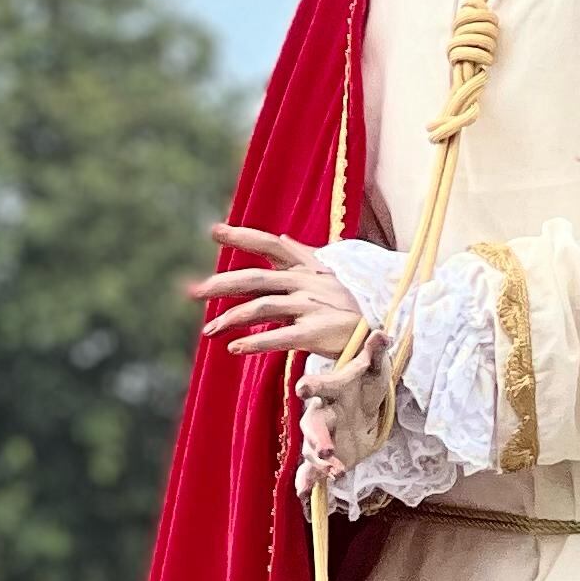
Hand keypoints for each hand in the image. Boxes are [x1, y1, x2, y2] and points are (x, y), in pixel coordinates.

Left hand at [188, 227, 366, 361]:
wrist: (387, 330)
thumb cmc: (355, 304)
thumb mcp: (331, 273)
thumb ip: (302, 255)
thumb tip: (280, 235)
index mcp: (307, 268)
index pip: (271, 246)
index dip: (242, 237)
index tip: (213, 231)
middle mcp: (306, 283)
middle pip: (255, 279)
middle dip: (221, 285)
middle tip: (192, 292)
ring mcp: (312, 306)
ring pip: (262, 308)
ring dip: (231, 319)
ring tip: (209, 331)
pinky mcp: (317, 332)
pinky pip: (280, 337)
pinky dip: (255, 343)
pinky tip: (235, 349)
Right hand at [297, 339, 393, 487]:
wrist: (364, 404)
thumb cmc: (366, 382)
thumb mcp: (374, 368)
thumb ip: (375, 352)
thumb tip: (382, 333)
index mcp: (334, 388)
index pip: (320, 385)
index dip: (312, 386)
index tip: (303, 388)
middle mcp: (322, 411)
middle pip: (313, 424)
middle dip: (317, 437)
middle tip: (326, 450)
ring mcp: (322, 435)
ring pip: (312, 448)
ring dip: (319, 462)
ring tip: (333, 472)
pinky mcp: (324, 455)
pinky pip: (312, 469)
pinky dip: (307, 480)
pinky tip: (303, 492)